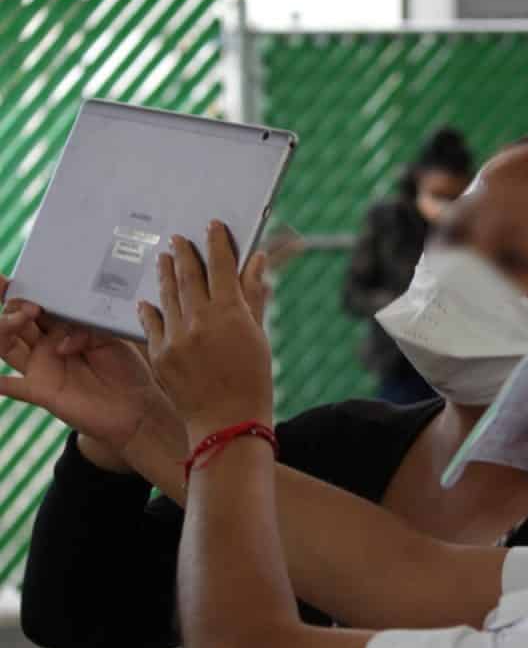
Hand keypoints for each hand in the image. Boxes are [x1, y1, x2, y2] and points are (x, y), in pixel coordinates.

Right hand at [0, 284, 165, 468]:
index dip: (23, 292)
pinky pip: (12, 387)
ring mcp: (40, 367)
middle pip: (14, 320)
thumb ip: (86, 331)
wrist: (136, 407)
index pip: (36, 306)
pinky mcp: (41, 391)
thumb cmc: (126, 370)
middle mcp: (46, 346)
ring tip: (18, 319)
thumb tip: (61, 343)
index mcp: (63, 329)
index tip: (11, 278)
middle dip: (8, 303)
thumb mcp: (110, 339)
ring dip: (3, 329)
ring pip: (6, 345)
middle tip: (21, 298)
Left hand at [140, 221, 272, 446]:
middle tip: (179, 237)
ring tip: (165, 258)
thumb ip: (253, 296)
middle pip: (190, 276)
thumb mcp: (259, 335)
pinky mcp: (159, 355)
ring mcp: (176, 337)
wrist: (228, 422)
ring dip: (167, 273)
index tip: (212, 226)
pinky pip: (152, 324)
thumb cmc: (253, 379)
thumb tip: (257, 260)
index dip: (217, 243)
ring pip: (168, 295)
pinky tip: (149, 300)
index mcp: (230, 313)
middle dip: (185, 253)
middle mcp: (200, 320)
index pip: (222, 266)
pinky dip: (151, 309)